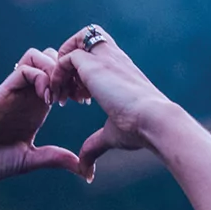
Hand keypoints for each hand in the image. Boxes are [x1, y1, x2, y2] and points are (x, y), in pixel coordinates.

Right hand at [0, 48, 79, 189]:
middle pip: (50, 59)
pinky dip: (40, 76)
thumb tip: (82, 167)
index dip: (74, 83)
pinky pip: (24, 68)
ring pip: (38, 56)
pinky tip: (46, 99)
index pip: (58, 77)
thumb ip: (55, 158)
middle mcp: (25, 95)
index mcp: (34, 109)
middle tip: (73, 95)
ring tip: (58, 95)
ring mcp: (13, 91)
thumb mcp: (30, 160)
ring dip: (54, 70)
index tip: (83, 101)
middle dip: (67, 71)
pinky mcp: (2, 92)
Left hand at [53, 28, 180, 178]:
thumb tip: (85, 171)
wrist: (154, 121)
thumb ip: (95, 146)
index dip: (80, 75)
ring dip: (61, 68)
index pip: (96, 55)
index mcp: (121, 70)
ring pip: (74, 44)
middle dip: (69, 62)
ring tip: (60, 96)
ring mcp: (105, 58)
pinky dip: (56, 75)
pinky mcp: (94, 65)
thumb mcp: (112, 136)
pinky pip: (65, 58)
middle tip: (66, 92)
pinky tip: (60, 99)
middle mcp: (113, 59)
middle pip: (86, 38)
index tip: (78, 101)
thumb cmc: (140, 130)